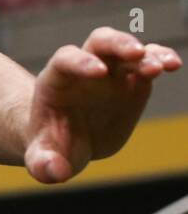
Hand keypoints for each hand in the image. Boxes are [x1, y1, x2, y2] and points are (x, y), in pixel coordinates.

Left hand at [24, 28, 180, 183]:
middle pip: (98, 42)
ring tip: (162, 65)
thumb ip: (43, 164)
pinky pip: (147, 63)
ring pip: (126, 49)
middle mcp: (83, 69)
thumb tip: (55, 171)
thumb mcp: (42, 158)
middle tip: (135, 53)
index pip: (65, 60)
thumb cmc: (51, 146)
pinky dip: (160, 59)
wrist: (66, 144)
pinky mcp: (132, 82)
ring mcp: (110, 73)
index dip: (80, 62)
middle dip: (116, 43)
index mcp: (56, 81)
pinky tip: (172, 64)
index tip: (99, 72)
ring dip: (145, 52)